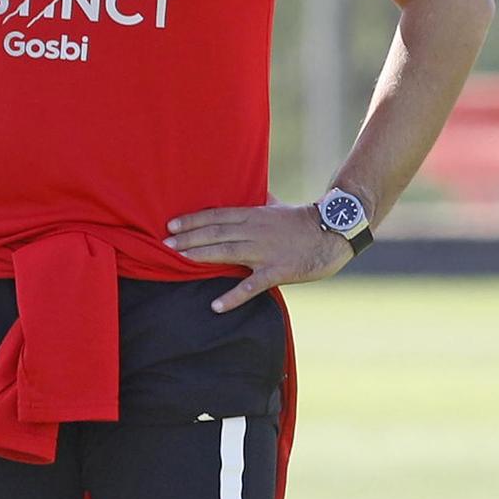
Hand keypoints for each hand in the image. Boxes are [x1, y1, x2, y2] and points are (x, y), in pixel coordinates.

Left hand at [165, 199, 351, 311]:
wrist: (334, 233)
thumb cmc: (305, 220)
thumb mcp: (278, 207)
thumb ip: (261, 202)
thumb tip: (251, 192)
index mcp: (255, 216)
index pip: (217, 215)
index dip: (193, 220)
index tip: (171, 224)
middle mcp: (256, 231)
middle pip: (216, 232)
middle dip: (189, 237)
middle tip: (164, 243)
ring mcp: (265, 252)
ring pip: (227, 252)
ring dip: (201, 255)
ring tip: (179, 259)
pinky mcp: (278, 271)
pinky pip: (252, 286)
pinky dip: (234, 296)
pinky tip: (216, 305)